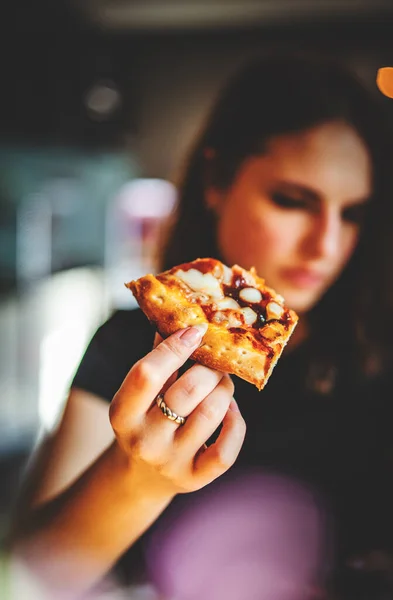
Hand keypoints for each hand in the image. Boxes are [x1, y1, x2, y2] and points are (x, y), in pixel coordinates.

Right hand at [109, 325, 245, 496]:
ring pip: (210, 414)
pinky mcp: (195, 478)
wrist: (140, 475)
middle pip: (186, 391)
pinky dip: (235, 422)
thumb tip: (181, 318)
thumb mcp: (138, 392)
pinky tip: (230, 409)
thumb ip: (157, 358)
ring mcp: (170, 462)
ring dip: (224, 389)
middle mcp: (144, 440)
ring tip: (222, 382)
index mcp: (122, 413)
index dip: (175, 347)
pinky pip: (226, 450)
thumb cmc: (143, 419)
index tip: (196, 330)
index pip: (147, 373)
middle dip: (208, 368)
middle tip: (215, 360)